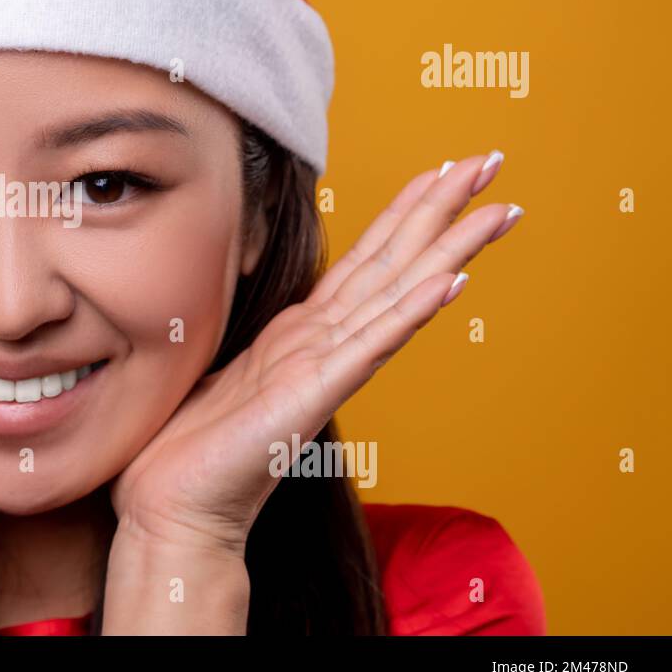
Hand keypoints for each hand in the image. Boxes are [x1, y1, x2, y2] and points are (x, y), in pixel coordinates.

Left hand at [109, 151, 521, 556]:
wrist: (175, 509)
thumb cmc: (195, 446)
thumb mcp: (226, 366)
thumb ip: (258, 339)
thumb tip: (252, 302)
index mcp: (303, 334)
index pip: (366, 261)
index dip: (405, 213)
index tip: (442, 169)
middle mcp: (323, 345)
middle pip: (395, 264)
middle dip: (444, 211)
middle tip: (491, 161)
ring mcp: (323, 370)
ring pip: (396, 296)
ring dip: (448, 251)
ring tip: (496, 210)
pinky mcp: (310, 398)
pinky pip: (368, 347)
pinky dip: (408, 313)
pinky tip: (448, 282)